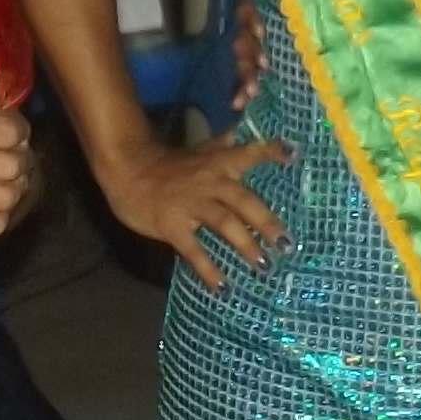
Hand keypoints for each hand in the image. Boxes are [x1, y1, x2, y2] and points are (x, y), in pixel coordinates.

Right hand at [96, 129, 289, 288]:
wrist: (127, 170)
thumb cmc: (168, 165)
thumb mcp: (200, 150)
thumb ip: (225, 146)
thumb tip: (248, 132)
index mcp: (217, 163)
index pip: (248, 153)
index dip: (270, 152)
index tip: (293, 154)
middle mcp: (209, 181)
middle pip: (243, 200)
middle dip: (266, 222)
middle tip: (287, 244)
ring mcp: (190, 203)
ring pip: (224, 222)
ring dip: (245, 244)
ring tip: (263, 265)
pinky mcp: (172, 224)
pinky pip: (193, 249)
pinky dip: (208, 269)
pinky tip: (222, 287)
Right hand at [225, 0, 265, 109]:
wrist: (355, 30)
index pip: (249, 5)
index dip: (252, 18)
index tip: (264, 32)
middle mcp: (265, 19)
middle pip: (245, 34)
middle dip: (248, 52)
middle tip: (263, 64)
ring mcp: (269, 45)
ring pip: (246, 57)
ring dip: (246, 72)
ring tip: (252, 89)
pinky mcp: (276, 67)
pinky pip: (253, 77)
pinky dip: (245, 89)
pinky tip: (243, 102)